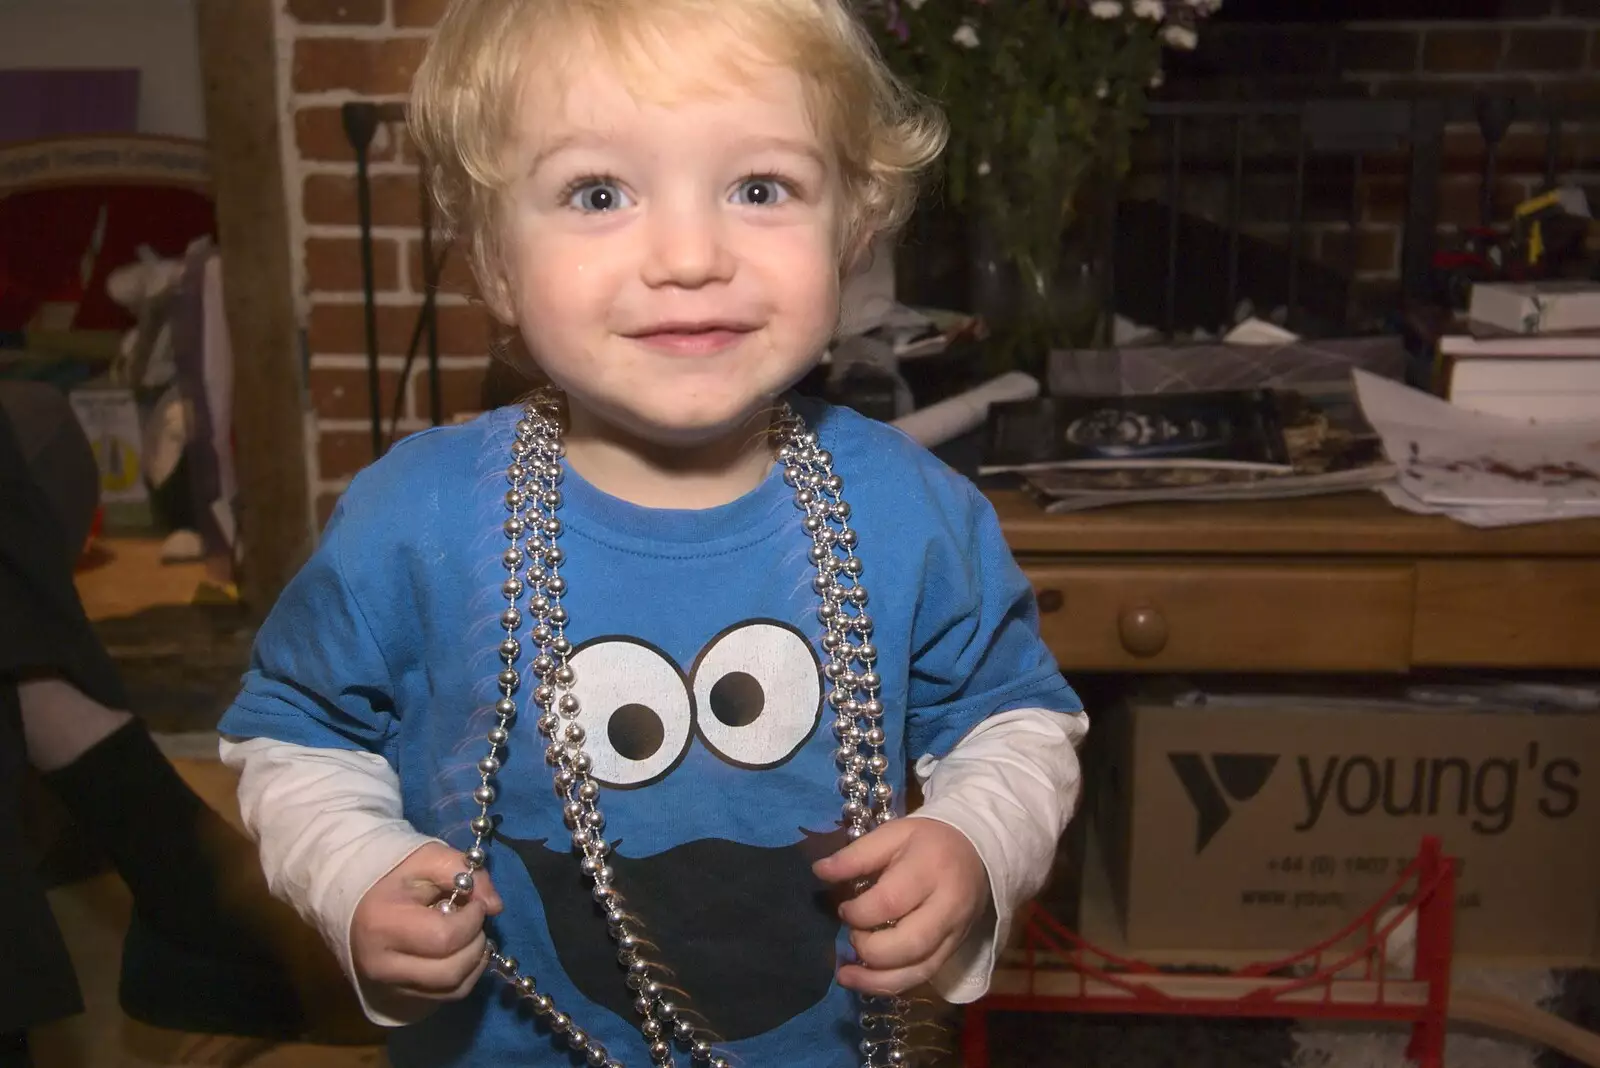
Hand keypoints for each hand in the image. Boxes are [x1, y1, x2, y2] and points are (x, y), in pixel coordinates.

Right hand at [350, 842, 503, 1020]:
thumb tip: (495, 906)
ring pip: (452, 990)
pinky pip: (444, 999)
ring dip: (475, 963)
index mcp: (383, 924)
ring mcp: (387, 987)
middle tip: (474, 922)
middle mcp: (381, 965)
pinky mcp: (396, 999)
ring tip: (469, 937)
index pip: (445, 937)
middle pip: (451, 972)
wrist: (352, 904)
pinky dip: (464, 977)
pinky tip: (459, 954)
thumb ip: (463, 870)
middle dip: (476, 944)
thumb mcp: (426, 858)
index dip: (472, 920)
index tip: (475, 903)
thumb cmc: (392, 878)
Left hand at [812, 817, 988, 995]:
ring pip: (918, 971)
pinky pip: (923, 977)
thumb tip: (818, 871)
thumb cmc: (928, 842)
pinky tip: (867, 980)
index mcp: (930, 870)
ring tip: (845, 975)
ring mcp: (954, 934)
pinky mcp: (953, 951)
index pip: (891, 902)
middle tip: (851, 935)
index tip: (843, 908)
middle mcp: (947, 907)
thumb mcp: (893, 834)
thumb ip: (856, 855)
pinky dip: (892, 985)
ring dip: (877, 980)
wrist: (978, 852)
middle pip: (909, 944)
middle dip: (870, 949)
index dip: (859, 912)